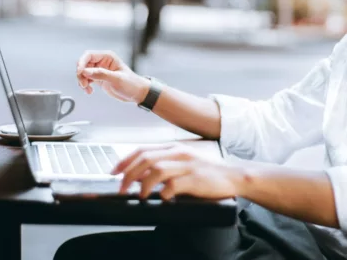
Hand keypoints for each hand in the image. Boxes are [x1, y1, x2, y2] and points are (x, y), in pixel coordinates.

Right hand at [76, 50, 148, 103]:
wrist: (136, 93)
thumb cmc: (131, 84)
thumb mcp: (117, 79)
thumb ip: (101, 74)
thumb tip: (85, 71)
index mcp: (108, 57)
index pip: (89, 55)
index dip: (81, 63)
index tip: (80, 73)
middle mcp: (102, 62)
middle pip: (84, 64)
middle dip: (81, 74)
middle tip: (84, 84)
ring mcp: (100, 70)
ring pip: (83, 72)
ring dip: (82, 81)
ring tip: (87, 89)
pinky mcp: (98, 78)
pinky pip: (86, 79)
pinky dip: (85, 85)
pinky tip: (89, 91)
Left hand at [112, 143, 242, 200]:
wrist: (232, 175)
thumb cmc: (206, 171)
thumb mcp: (183, 162)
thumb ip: (164, 164)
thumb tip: (139, 173)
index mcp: (174, 147)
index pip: (142, 149)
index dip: (124, 160)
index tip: (113, 172)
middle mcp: (179, 152)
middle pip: (145, 159)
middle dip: (128, 174)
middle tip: (121, 189)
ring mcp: (187, 164)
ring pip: (156, 170)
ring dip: (143, 184)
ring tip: (141, 196)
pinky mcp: (195, 178)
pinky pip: (173, 185)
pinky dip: (164, 193)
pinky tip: (163, 198)